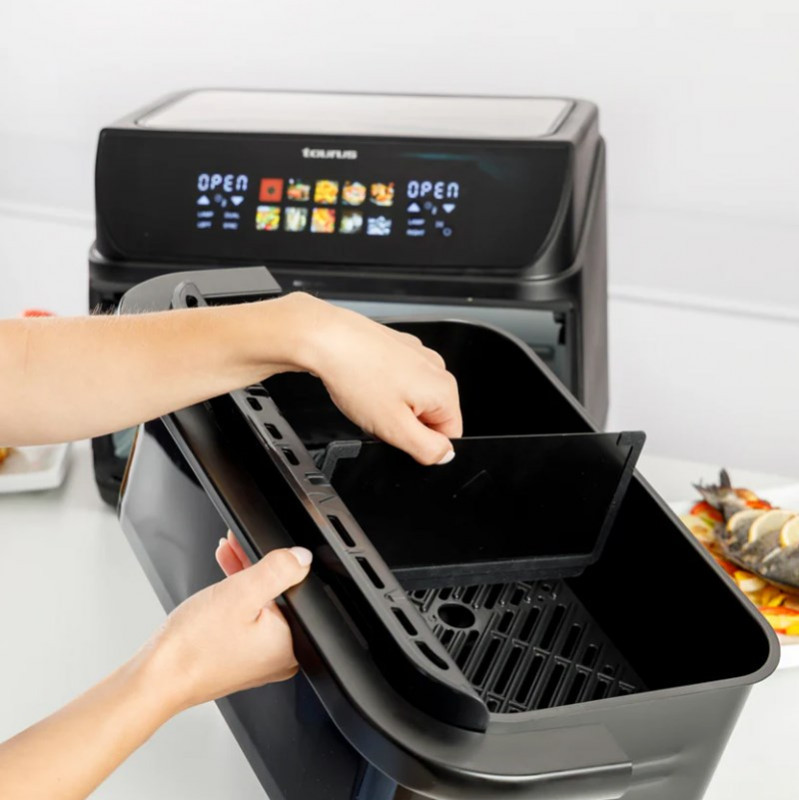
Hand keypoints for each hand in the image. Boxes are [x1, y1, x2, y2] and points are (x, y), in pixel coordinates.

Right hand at [142, 545, 311, 711]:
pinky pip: (244, 619)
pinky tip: (220, 583)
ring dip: (242, 576)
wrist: (156, 678)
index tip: (255, 544)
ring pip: (258, 604)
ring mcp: (258, 658)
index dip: (276, 560)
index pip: (293, 588)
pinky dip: (233, 598)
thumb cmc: (192, 648)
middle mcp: (280, 656)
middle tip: (236, 544)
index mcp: (291, 645)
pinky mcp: (240, 657)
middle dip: (255, 565)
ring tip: (226, 554)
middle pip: (276, 595)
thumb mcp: (240, 594)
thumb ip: (277, 571)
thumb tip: (301, 558)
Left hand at [286, 294, 462, 464]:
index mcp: (443, 390)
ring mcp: (416, 355)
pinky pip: (396, 381)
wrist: (325, 339)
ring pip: (411, 399)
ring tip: (367, 400)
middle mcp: (435, 368)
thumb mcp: (395, 428)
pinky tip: (362, 385)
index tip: (397, 436)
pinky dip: (380, 388)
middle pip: (429, 417)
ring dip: (390, 408)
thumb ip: (428, 449)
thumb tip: (446, 456)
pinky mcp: (397, 348)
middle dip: (404, 425)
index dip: (421, 445)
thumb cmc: (356, 375)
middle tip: (377, 418)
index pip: (449, 437)